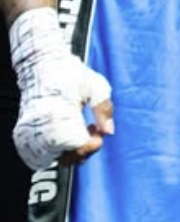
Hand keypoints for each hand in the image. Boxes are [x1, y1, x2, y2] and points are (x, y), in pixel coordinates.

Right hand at [10, 8, 114, 169]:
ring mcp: (33, 130)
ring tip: (82, 131)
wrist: (43, 64)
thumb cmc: (70, 72)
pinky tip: (70, 133)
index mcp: (60, 115)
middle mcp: (43, 126)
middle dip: (84, 150)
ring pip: (55, 156)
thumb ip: (104, 109)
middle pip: (65, 157)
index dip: (91, 144)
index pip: (76, 146)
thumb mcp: (96, 86)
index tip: (99, 134)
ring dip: (73, 150)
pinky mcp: (28, 131)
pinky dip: (59, 148)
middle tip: (94, 131)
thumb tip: (110, 131)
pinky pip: (44, 151)